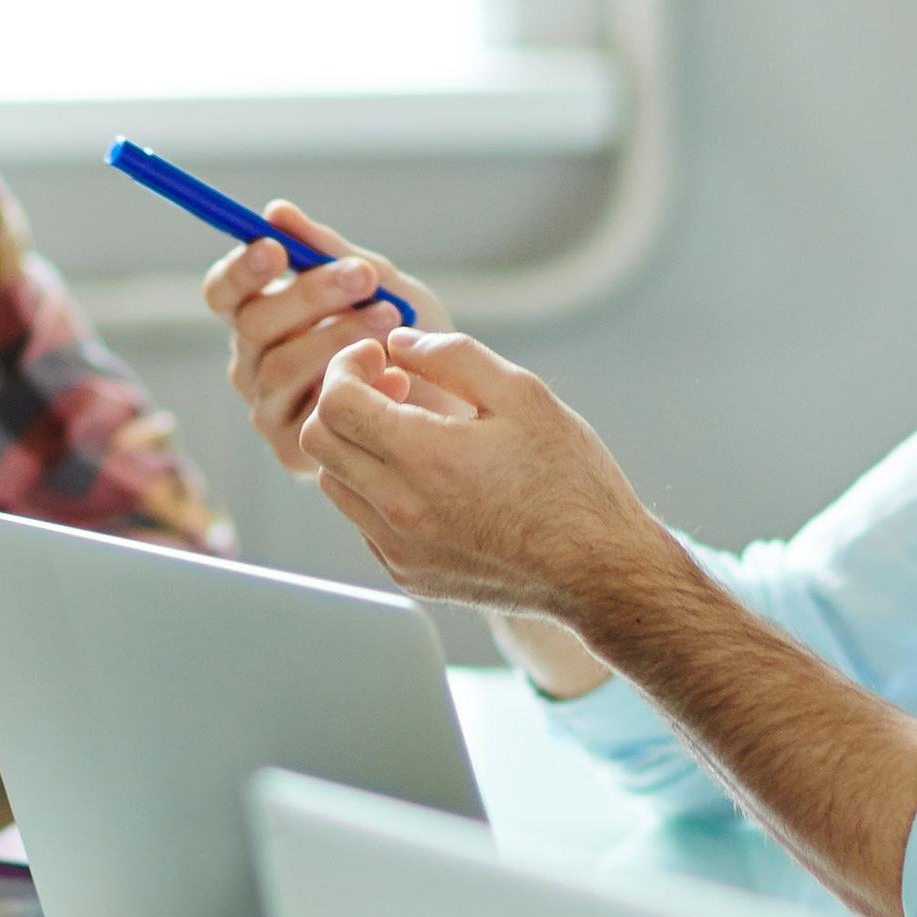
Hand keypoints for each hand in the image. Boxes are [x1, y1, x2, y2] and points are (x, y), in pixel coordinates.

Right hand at [201, 202, 449, 476]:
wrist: (455, 405)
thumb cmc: (408, 337)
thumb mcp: (377, 283)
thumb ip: (327, 250)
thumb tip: (276, 211)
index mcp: (263, 319)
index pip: (224, 292)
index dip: (240, 269)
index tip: (276, 249)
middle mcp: (254, 364)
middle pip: (252, 324)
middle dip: (309, 295)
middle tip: (364, 275)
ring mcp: (270, 408)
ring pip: (279, 366)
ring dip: (338, 335)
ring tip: (392, 319)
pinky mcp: (293, 449)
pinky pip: (310, 413)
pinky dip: (358, 388)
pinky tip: (398, 377)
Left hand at [297, 327, 672, 620]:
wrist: (598, 571)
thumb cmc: (570, 479)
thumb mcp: (523, 395)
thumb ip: (453, 355)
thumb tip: (399, 342)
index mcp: (425, 458)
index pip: (335, 402)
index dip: (346, 366)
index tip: (378, 357)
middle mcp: (399, 509)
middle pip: (318, 441)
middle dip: (342, 400)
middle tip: (390, 385)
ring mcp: (399, 548)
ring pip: (334, 483)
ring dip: (355, 445)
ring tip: (409, 429)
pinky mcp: (408, 574)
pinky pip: (362, 520)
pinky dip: (375, 487)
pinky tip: (426, 475)